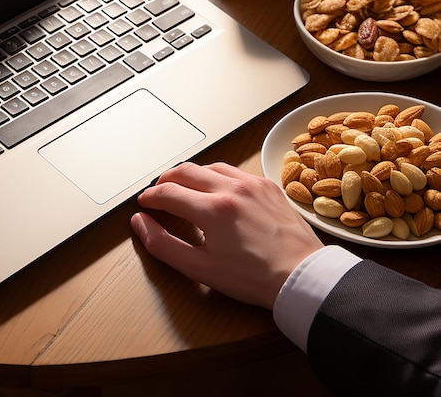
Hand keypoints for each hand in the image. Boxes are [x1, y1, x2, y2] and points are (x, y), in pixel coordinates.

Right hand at [131, 162, 323, 308]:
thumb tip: (141, 223)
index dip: (149, 197)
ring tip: (184, 189)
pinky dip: (217, 176)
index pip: (167, 192)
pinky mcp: (267, 184)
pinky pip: (234, 170)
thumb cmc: (255, 278)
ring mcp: (252, 183)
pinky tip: (216, 189)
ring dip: (191, 175)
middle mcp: (231, 188)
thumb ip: (163, 244)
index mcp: (213, 209)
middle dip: (165, 180)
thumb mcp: (200, 268)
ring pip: (209, 166)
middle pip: (185, 170)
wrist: (303, 277)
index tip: (144, 204)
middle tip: (158, 193)